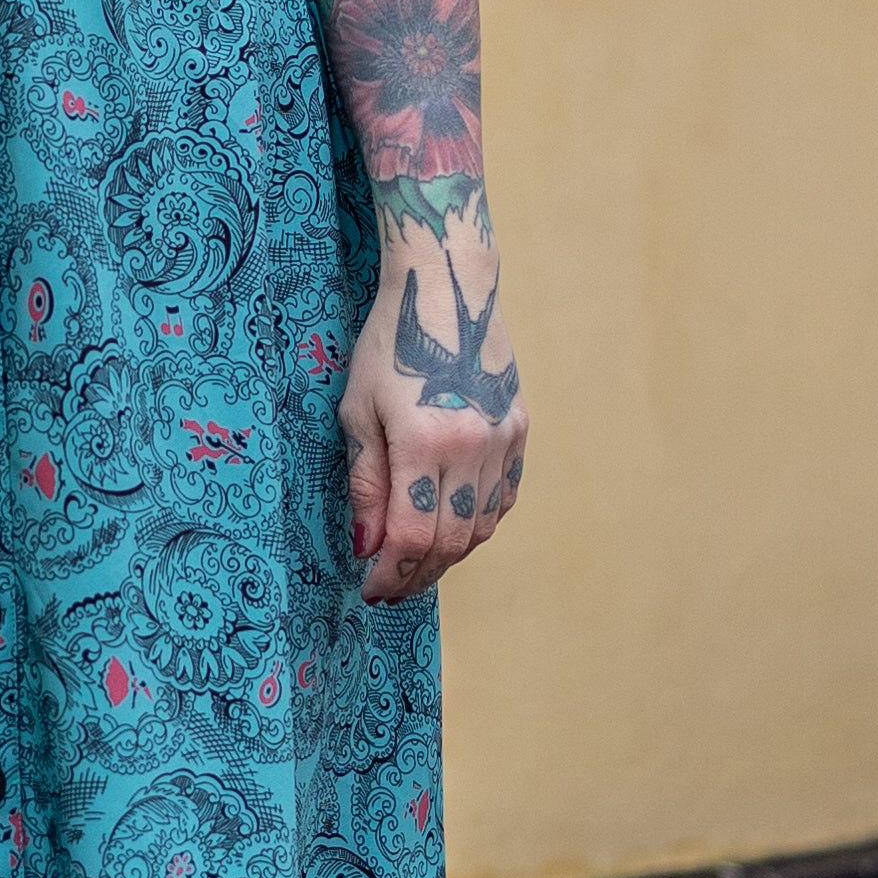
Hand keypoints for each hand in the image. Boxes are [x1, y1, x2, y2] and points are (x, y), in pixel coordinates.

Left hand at [340, 218, 527, 603]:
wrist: (447, 288)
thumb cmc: (388, 344)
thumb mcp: (358, 411)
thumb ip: (366, 482)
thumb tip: (366, 544)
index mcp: (425, 442)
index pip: (412, 536)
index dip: (390, 573)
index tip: (371, 589)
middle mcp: (473, 448)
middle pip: (451, 542)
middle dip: (418, 575)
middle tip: (391, 587)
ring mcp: (503, 441)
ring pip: (482, 527)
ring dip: (448, 555)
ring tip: (417, 563)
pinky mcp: (519, 431)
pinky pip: (502, 499)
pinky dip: (477, 524)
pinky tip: (452, 528)